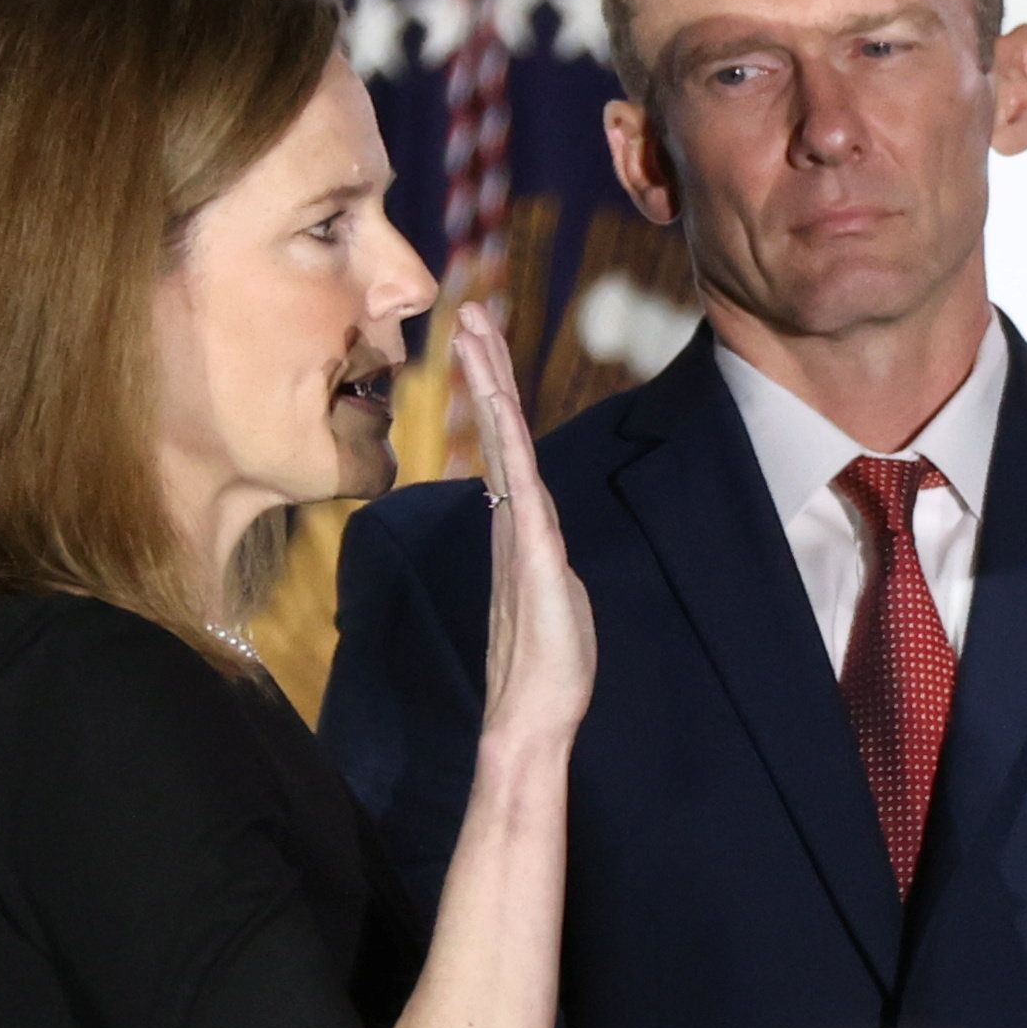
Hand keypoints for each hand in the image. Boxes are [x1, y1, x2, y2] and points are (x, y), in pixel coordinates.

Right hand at [453, 297, 593, 750]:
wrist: (532, 714)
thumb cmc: (549, 665)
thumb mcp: (558, 597)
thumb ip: (548, 563)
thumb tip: (543, 549)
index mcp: (523, 526)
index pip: (512, 447)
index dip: (499, 396)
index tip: (483, 347)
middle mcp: (515, 521)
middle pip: (501, 430)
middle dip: (486, 369)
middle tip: (469, 313)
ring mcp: (521, 534)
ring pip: (506, 445)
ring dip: (492, 386)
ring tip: (473, 332)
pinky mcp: (534, 556)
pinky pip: (522, 487)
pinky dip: (510, 442)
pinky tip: (499, 405)